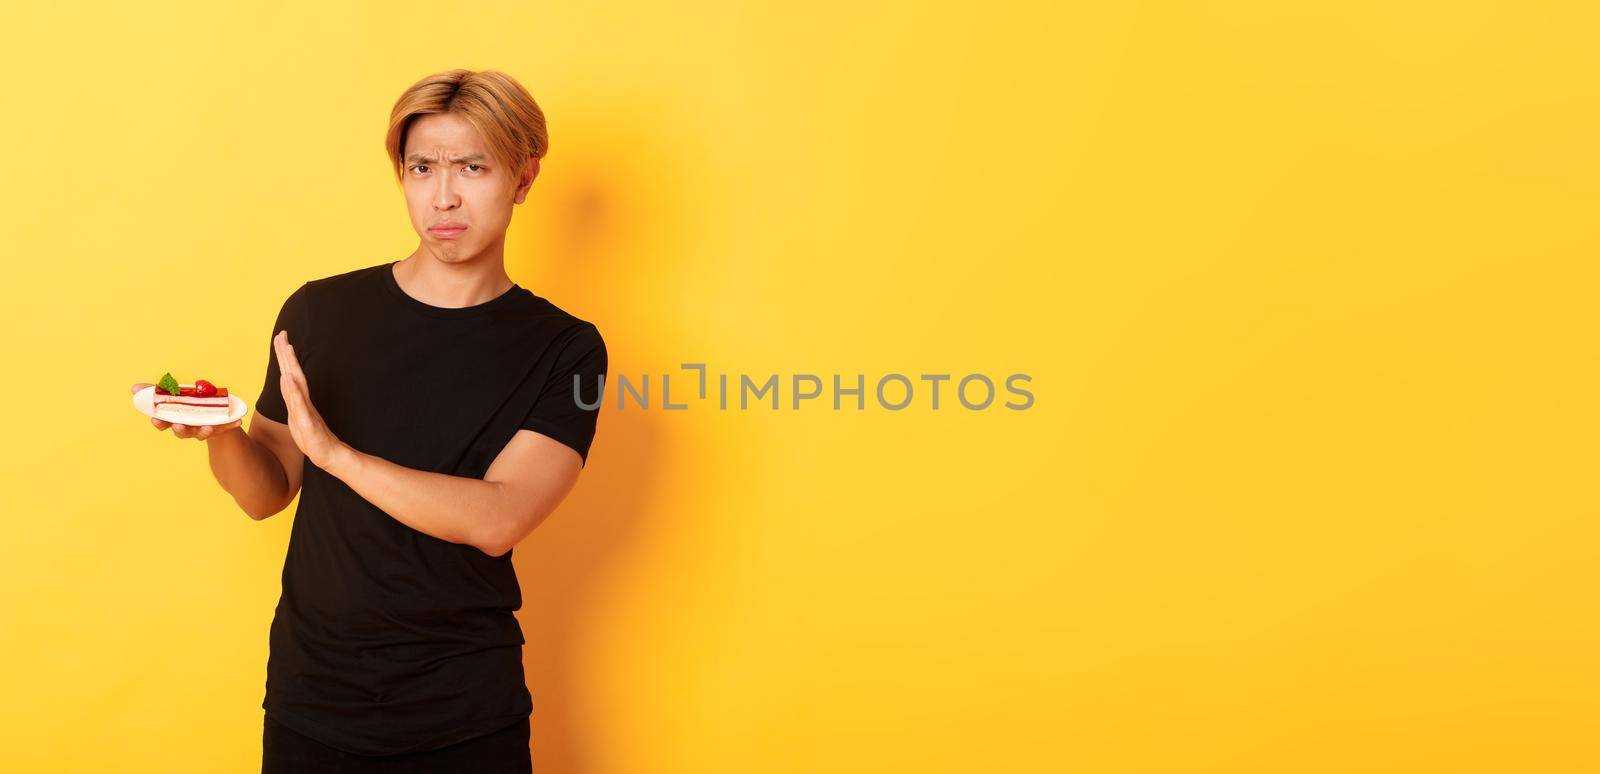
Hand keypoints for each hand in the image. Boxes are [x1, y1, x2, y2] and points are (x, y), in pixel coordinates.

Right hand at [131, 382, 241, 439]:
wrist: (210, 414)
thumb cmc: (186, 403)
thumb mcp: (173, 394)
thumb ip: (156, 391)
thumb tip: (134, 388)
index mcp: (174, 419)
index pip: (163, 423)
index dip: (159, 422)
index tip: (155, 418)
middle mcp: (187, 427)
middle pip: (181, 431)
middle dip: (180, 429)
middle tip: (179, 426)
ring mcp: (202, 429)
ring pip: (201, 433)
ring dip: (203, 431)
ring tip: (207, 427)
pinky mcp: (218, 428)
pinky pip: (225, 428)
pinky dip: (230, 425)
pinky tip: (238, 422)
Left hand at [272, 330, 349, 471]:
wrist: (328, 455)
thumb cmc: (313, 438)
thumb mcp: (297, 418)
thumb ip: (294, 400)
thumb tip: (289, 383)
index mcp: (299, 400)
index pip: (290, 374)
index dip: (285, 357)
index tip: (281, 340)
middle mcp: (302, 401)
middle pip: (293, 373)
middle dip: (286, 354)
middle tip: (282, 334)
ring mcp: (305, 410)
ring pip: (296, 383)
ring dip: (291, 365)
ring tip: (287, 348)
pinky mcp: (306, 421)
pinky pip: (299, 403)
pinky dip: (294, 390)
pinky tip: (290, 379)